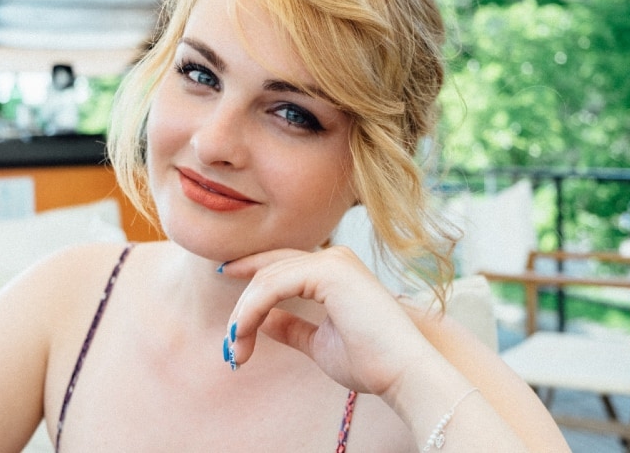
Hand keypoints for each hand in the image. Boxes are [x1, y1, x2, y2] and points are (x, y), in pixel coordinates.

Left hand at [222, 246, 435, 395]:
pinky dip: (252, 310)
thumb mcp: (319, 343)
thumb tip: (264, 321)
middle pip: (269, 270)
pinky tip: (244, 334)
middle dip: (243, 305)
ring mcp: (332, 261)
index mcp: (334, 271)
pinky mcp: (328, 271)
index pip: (281, 264)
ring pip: (266, 278)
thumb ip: (292, 327)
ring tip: (236, 348)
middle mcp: (333, 259)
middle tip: (230, 341)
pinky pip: (272, 285)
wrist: (404, 372)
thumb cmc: (371, 361)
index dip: (250, 271)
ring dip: (244, 314)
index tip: (225, 283)